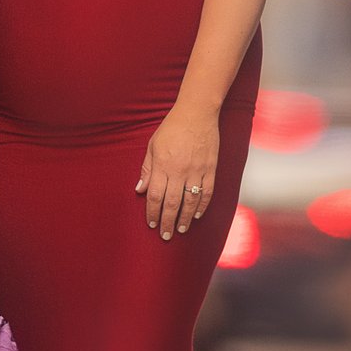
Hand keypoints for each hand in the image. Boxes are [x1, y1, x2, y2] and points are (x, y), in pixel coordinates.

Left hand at [136, 109, 219, 240]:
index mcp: (163, 165)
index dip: (152, 213)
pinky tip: (196, 216)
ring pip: (190, 202)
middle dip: (167, 222)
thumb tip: (140, 190)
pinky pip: (207, 193)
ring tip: (180, 230)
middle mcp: (179, 171)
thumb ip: (147, 169)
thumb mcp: (152, 146)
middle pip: (172, 203)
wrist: (197, 114)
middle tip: (165, 235)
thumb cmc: (171, 128)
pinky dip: (202, 206)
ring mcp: (197, 171)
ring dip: (184, 219)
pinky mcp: (211, 169)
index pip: (155, 196)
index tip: (151, 224)